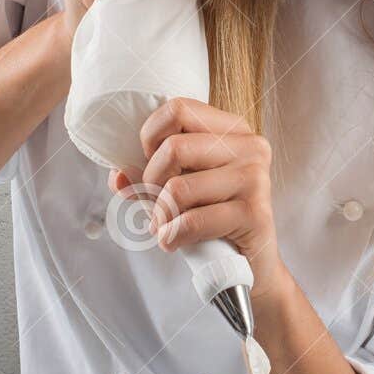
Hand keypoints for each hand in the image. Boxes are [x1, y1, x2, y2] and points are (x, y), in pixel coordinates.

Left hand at [111, 96, 289, 303]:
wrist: (253, 265)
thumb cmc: (213, 219)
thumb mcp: (177, 189)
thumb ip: (146, 177)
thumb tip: (119, 175)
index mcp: (232, 130)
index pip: (178, 108)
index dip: (150, 137)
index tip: (150, 164)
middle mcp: (249, 146)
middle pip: (173, 148)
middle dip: (151, 183)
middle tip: (156, 205)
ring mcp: (255, 178)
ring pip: (179, 187)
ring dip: (160, 215)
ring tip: (165, 226)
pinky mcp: (254, 213)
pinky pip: (194, 220)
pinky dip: (173, 235)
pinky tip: (174, 241)